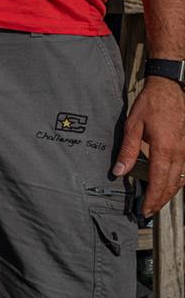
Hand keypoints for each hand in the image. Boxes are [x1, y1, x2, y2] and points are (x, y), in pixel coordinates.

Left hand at [113, 77, 184, 214]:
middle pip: (172, 185)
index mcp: (164, 150)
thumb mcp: (133, 126)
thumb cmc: (150, 104)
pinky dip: (176, 181)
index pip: (159, 183)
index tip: (144, 210)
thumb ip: (127, 151)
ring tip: (156, 200)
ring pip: (180, 180)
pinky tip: (167, 183)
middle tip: (149, 210)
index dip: (152, 199)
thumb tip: (118, 171)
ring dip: (169, 193)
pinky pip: (184, 170)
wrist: (168, 87)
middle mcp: (179, 153)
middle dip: (161, 201)